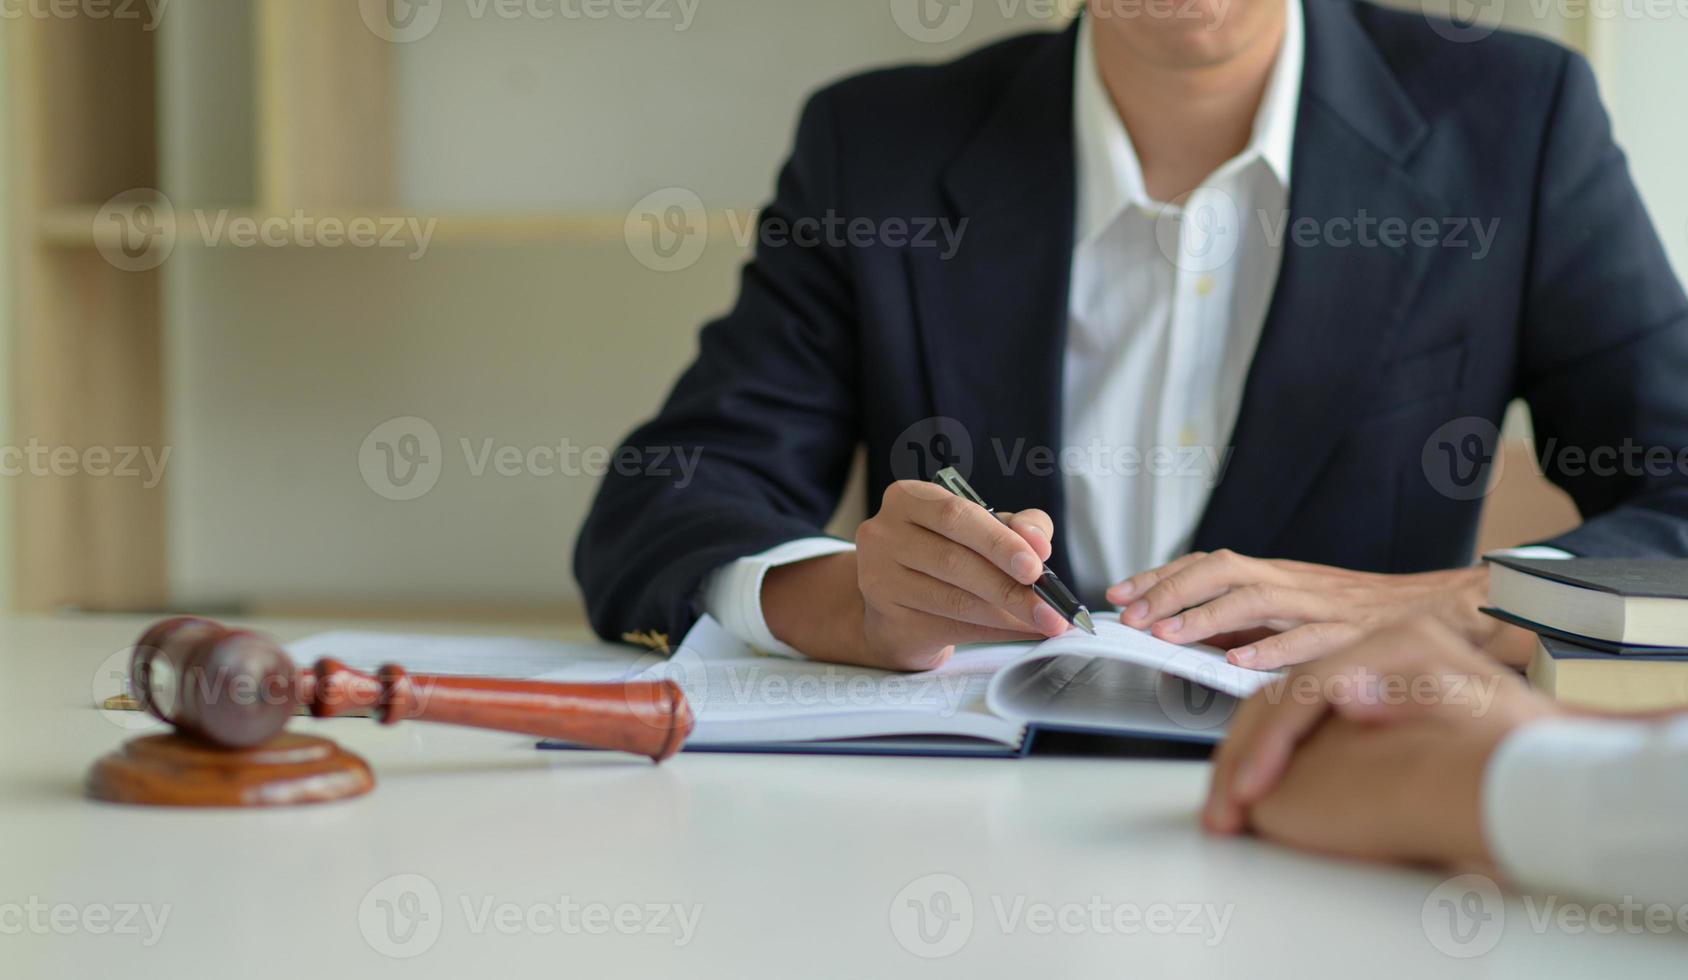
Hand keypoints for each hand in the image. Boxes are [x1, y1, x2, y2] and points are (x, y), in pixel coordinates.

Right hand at [763, 481, 1068, 670]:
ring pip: (955, 600)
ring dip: (1008, 615)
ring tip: (1045, 622)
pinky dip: (996, 632)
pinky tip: (1023, 632)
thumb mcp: (979, 528)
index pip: (956, 515)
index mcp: (908, 498)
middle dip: (1009, 586)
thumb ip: (1016, 525)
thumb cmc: (945, 554)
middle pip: (955, 561)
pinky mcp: (888, 619)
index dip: (999, 541)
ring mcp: (879, 579)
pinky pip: (952, 628)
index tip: (1037, 564)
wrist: (896, 604)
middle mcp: (884, 535)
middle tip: (1050, 606)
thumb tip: (1040, 544)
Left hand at [1107, 550, 1533, 669]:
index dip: (1162, 576)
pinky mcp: (1355, 636)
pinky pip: (1310, 639)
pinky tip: (1240, 662)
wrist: (1449, 609)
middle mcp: (1296, 583)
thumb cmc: (1368, 616)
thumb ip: (1250, 619)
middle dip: (1171, 590)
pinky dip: (1273, 649)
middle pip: (1223, 570)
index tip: (1121, 593)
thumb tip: (1188, 633)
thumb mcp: (1300, 609)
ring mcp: (1325, 607)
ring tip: (1170, 635)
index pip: (1209, 564)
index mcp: (1280, 576)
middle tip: (1134, 615)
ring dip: (1207, 616)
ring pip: (1257, 599)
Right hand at [1202, 619, 1559, 867]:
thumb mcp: (1479, 709)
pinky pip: (1293, 717)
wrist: (1558, 727)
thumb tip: (1346, 695)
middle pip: (1277, 695)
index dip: (1270, 745)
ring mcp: (1359, 668)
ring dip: (1242, 755)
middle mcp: (1369, 647)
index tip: (1250, 792)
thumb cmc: (1526, 731)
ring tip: (1225, 803)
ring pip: (1274, 704)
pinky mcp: (1359, 693)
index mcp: (1395, 642)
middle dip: (1241, 756)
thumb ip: (1411, 698)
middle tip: (1221, 810)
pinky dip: (1265, 751)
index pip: (1304, 691)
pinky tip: (1255, 783)